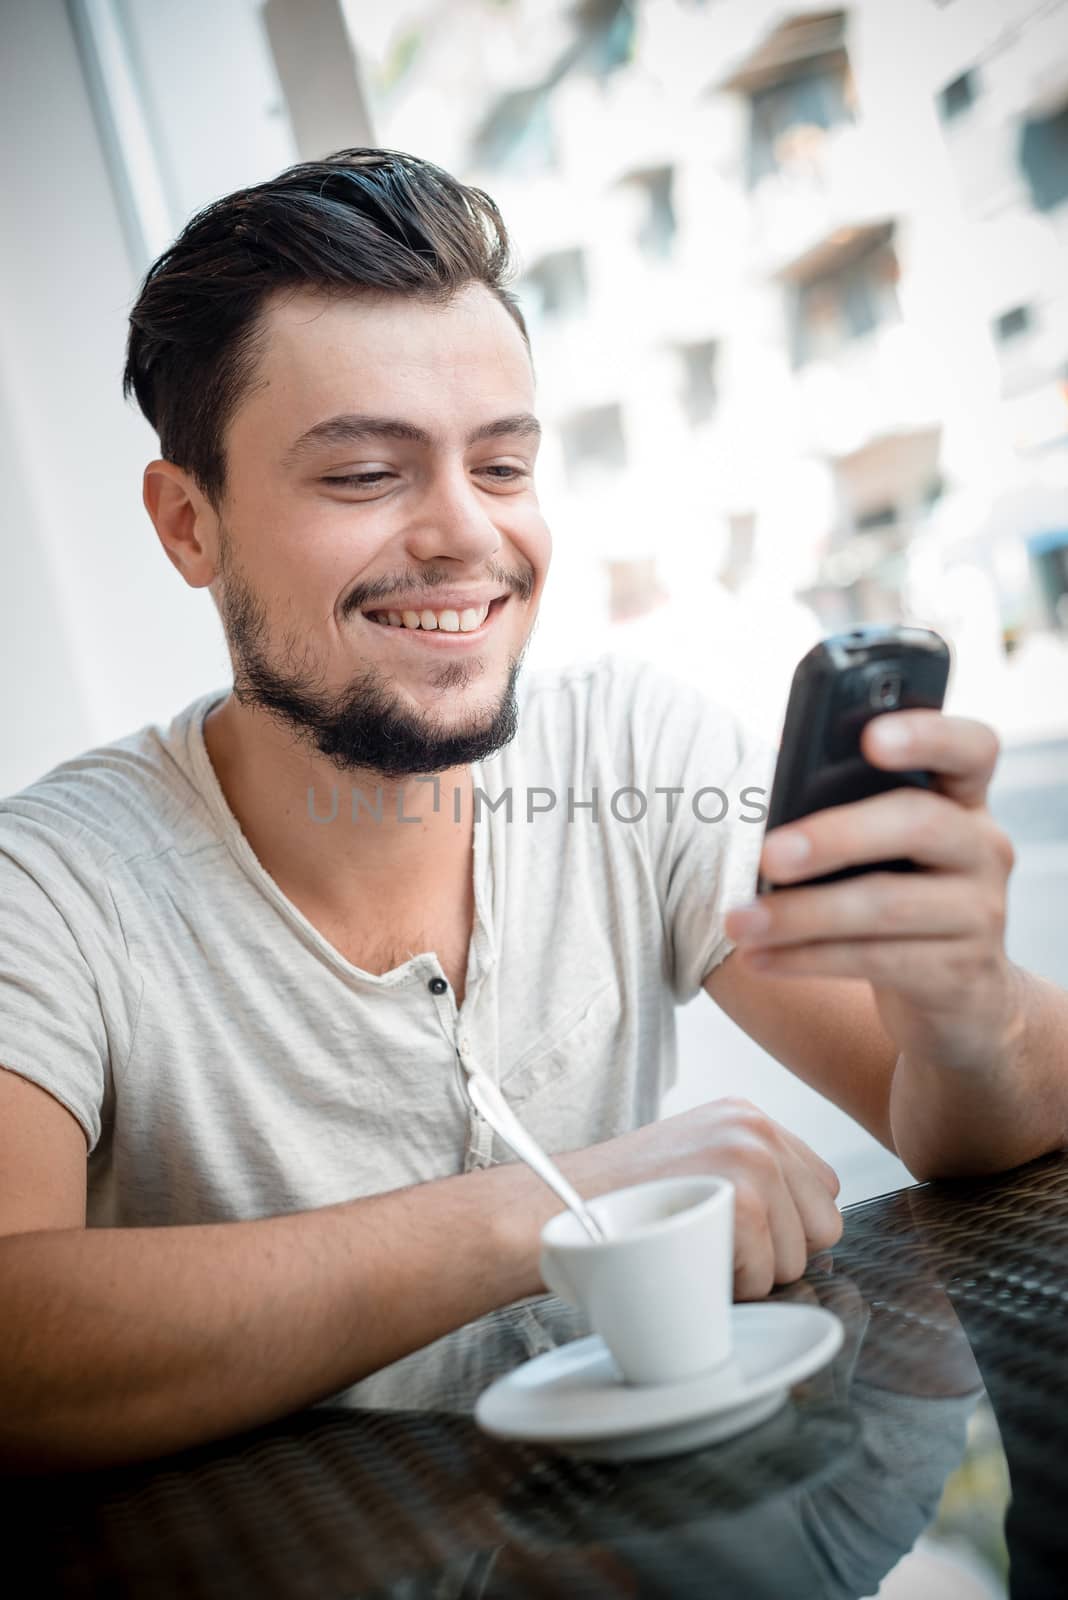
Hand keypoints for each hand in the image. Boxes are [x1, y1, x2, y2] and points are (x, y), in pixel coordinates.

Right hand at [564, 1097, 842, 1299]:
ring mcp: (753, 1158)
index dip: (785, 1228)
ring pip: (798, 1257)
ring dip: (751, 1275)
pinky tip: (683, 1260)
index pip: (820, 1188)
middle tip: (714, 1249)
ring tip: (691, 1250)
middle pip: (823, 1223)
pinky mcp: (744, 1198)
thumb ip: (745, 1177)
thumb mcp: (689, 1162)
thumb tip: (801, 1230)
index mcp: (747, 1116)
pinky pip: (765, 1275)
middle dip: (779, 1254)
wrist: (548, 1206)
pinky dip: (727, 1287)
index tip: (737, 1237)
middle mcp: (756, 1127)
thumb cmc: (611, 1202)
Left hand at [724, 711, 1020, 1071]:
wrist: (957, 997)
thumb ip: (845, 801)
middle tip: (767, 855)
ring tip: (738, 921)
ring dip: (800, 915)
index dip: (928, 735)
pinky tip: (759, 958)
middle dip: (835, 837)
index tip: (871, 738)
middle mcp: (982, 848)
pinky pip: (875, 961)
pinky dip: (805, 959)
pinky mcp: (959, 974)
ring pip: (886, 905)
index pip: (970, 748)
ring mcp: (980, 914)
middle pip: (918, 824)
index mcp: (962, 798)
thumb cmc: (896, 894)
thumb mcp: (883, 846)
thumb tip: (779, 758)